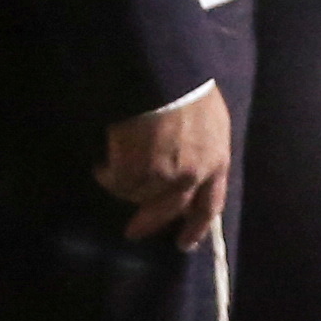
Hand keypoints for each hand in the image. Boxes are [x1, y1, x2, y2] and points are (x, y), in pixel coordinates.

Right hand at [104, 82, 234, 244]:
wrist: (165, 77)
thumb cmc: (189, 89)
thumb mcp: (212, 120)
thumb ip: (205, 149)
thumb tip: (192, 173)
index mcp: (217, 161)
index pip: (210, 205)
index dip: (197, 227)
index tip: (185, 243)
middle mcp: (194, 175)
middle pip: (170, 210)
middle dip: (150, 223)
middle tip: (133, 233)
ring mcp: (165, 174)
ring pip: (140, 194)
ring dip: (125, 186)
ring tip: (112, 170)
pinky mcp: (137, 169)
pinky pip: (118, 182)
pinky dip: (108, 175)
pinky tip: (103, 164)